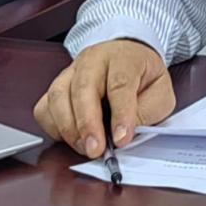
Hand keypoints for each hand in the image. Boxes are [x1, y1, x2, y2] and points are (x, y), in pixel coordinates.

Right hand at [33, 39, 174, 158]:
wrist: (127, 56)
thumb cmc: (143, 77)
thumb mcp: (160, 92)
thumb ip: (148, 111)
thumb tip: (125, 134)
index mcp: (125, 58)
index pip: (121, 84)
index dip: (121, 114)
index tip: (121, 139)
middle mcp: (94, 60)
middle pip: (84, 88)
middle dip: (88, 124)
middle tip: (95, 150)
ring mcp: (71, 71)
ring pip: (59, 97)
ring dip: (69, 128)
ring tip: (86, 147)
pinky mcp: (56, 86)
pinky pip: (45, 107)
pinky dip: (54, 127)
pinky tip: (70, 137)